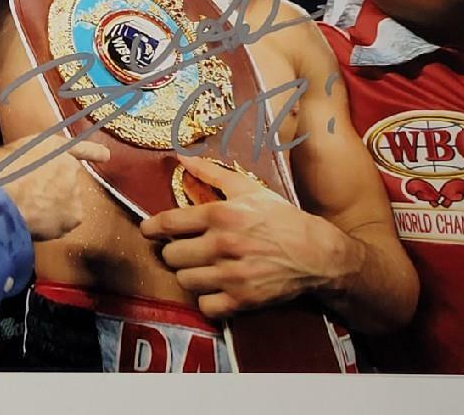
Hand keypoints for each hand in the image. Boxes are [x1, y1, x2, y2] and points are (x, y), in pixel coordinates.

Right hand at [0, 134, 109, 241]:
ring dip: (51, 210)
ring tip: (26, 212)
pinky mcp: (74, 216)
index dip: (92, 151)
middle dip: (52, 192)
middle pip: (65, 184)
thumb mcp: (9, 155)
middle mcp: (69, 168)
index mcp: (52, 148)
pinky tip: (33, 224)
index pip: (78, 149)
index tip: (106, 155)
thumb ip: (26, 160)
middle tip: (28, 199)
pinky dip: (51, 227)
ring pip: (64, 206)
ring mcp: (74, 193)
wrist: (0, 198)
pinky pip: (62, 224)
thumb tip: (22, 171)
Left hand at [139, 154, 354, 318]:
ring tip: (200, 267)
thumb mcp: (248, 188)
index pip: (169, 222)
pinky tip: (214, 288)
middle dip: (174, 252)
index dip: (152, 227)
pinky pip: (205, 306)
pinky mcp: (243, 300)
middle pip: (171, 255)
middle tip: (184, 249)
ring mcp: (232, 275)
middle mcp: (222, 244)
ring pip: (184, 280)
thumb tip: (181, 157)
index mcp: (220, 214)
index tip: (148, 230)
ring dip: (189, 274)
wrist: (316, 253)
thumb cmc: (279, 217)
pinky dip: (206, 299)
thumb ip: (211, 173)